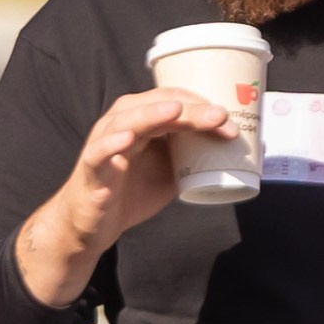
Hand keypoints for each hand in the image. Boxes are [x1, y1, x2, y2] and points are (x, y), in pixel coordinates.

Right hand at [13, 88, 231, 310]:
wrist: (94, 224)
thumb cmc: (131, 191)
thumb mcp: (170, 171)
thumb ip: (192, 156)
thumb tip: (231, 150)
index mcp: (142, 120)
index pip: (174, 100)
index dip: (202, 107)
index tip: (230, 122)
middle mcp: (122, 123)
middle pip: (156, 105)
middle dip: (189, 108)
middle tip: (219, 116)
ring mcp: (104, 143)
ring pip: (128, 120)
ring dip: (152, 114)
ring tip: (176, 112)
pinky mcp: (92, 168)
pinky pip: (99, 152)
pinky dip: (111, 143)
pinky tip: (127, 138)